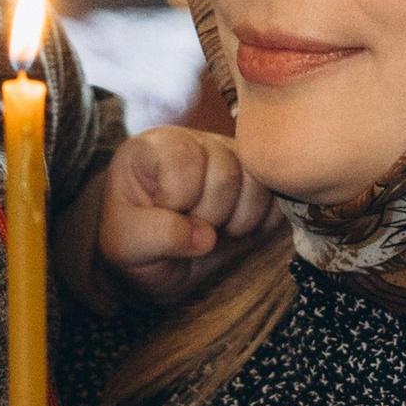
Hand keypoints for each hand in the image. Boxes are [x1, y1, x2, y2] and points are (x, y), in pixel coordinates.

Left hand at [98, 127, 275, 305]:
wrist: (161, 264)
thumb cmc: (137, 246)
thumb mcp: (127, 245)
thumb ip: (157, 235)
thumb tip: (205, 237)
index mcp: (154, 147)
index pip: (184, 160)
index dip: (178, 200)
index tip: (161, 215)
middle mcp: (195, 142)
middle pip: (226, 172)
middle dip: (210, 214)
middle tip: (190, 226)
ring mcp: (230, 156)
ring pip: (257, 181)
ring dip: (238, 219)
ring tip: (213, 227)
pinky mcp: (256, 177)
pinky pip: (278, 196)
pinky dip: (261, 222)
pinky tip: (234, 228)